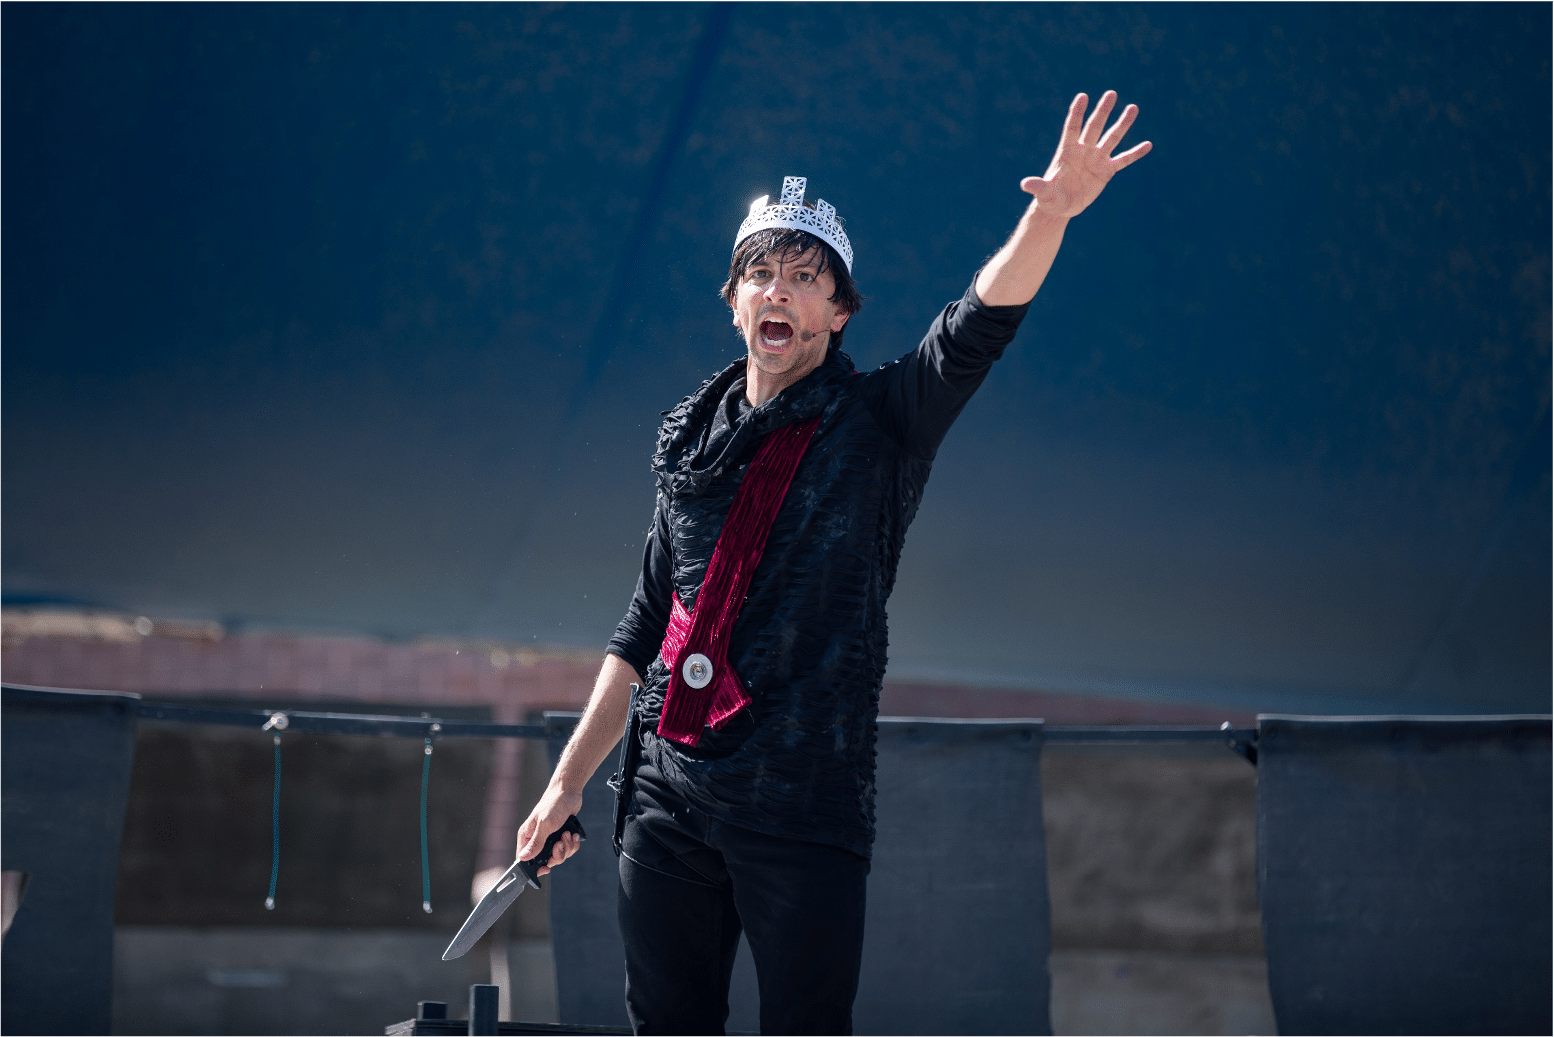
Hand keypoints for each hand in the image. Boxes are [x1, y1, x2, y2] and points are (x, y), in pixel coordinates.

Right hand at [515, 783, 582, 876]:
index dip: (534, 867)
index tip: (546, 868)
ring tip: (567, 834)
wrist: (568, 792)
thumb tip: (523, 858)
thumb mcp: (545, 825)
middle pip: (546, 860)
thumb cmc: (553, 804)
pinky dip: (572, 843)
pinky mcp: (561, 836)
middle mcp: (537, 839)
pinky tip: (573, 834)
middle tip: (560, 843)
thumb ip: (535, 843)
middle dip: (557, 854)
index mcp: (527, 836)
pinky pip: (568, 849)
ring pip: (559, 855)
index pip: (525, 859)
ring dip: (567, 847)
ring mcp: (550, 839)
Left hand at [1022, 90, 1150, 218]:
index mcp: (1067, 152)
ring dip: (1123, 124)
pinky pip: (1123, 160)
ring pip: (1111, 138)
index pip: (1072, 128)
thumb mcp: (1044, 194)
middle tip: (1111, 93)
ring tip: (1133, 108)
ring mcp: (1096, 159)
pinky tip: (1148, 145)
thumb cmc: (1050, 199)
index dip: (1077, 113)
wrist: (1061, 208)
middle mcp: (1083, 151)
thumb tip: (1025, 184)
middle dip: (1102, 111)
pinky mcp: (1106, 171)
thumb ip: (1038, 187)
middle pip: (1094, 127)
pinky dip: (1135, 153)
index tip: (1083, 96)